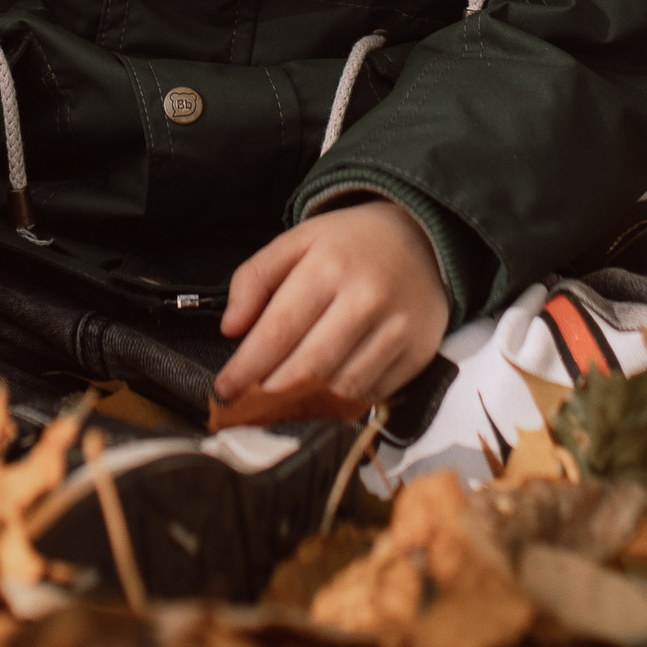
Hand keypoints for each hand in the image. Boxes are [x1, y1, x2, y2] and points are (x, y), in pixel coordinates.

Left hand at [213, 200, 447, 409]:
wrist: (421, 239)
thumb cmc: (348, 245)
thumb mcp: (296, 242)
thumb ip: (254, 279)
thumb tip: (232, 329)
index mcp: (329, 266)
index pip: (279, 330)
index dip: (248, 367)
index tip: (225, 388)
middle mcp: (366, 299)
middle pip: (309, 367)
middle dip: (270, 394)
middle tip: (247, 406)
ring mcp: (397, 329)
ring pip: (340, 388)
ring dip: (304, 405)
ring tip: (278, 407)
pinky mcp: (417, 354)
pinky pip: (370, 394)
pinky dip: (341, 404)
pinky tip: (320, 399)